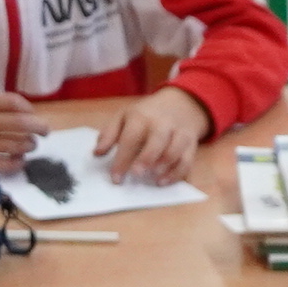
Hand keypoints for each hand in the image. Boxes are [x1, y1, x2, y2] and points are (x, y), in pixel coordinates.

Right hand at [0, 92, 46, 168]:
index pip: (13, 102)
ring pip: (18, 145)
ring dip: (29, 145)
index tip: (31, 114)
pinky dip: (18, 162)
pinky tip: (17, 160)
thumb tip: (22, 113)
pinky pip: (7, 165)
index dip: (28, 108)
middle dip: (40, 127)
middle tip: (45, 131)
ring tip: (28, 146)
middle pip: (22, 123)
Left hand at [92, 83, 210, 184]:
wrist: (180, 105)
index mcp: (141, 117)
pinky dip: (177, 173)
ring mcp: (179, 134)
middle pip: (156, 141)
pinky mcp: (191, 144)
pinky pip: (187, 161)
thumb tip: (97, 153)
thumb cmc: (146, 115)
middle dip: (147, 159)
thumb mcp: (124, 117)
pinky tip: (164, 181)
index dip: (122, 158)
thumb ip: (109, 134)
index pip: (130, 138)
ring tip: (153, 179)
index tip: (115, 177)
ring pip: (175, 151)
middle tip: (136, 174)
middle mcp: (162, 124)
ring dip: (165, 167)